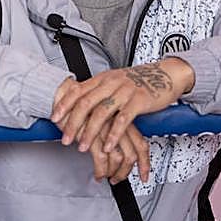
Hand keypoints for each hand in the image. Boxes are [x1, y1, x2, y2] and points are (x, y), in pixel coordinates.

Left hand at [50, 59, 195, 181]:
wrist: (167, 74)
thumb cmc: (139, 81)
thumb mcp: (113, 82)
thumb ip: (97, 91)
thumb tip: (76, 102)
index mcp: (102, 79)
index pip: (77, 90)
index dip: (63, 105)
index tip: (54, 119)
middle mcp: (111, 83)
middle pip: (85, 103)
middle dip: (73, 124)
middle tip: (66, 139)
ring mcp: (125, 91)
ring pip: (101, 113)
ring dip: (90, 132)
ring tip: (83, 146)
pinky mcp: (139, 101)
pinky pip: (123, 119)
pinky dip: (113, 135)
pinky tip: (108, 146)